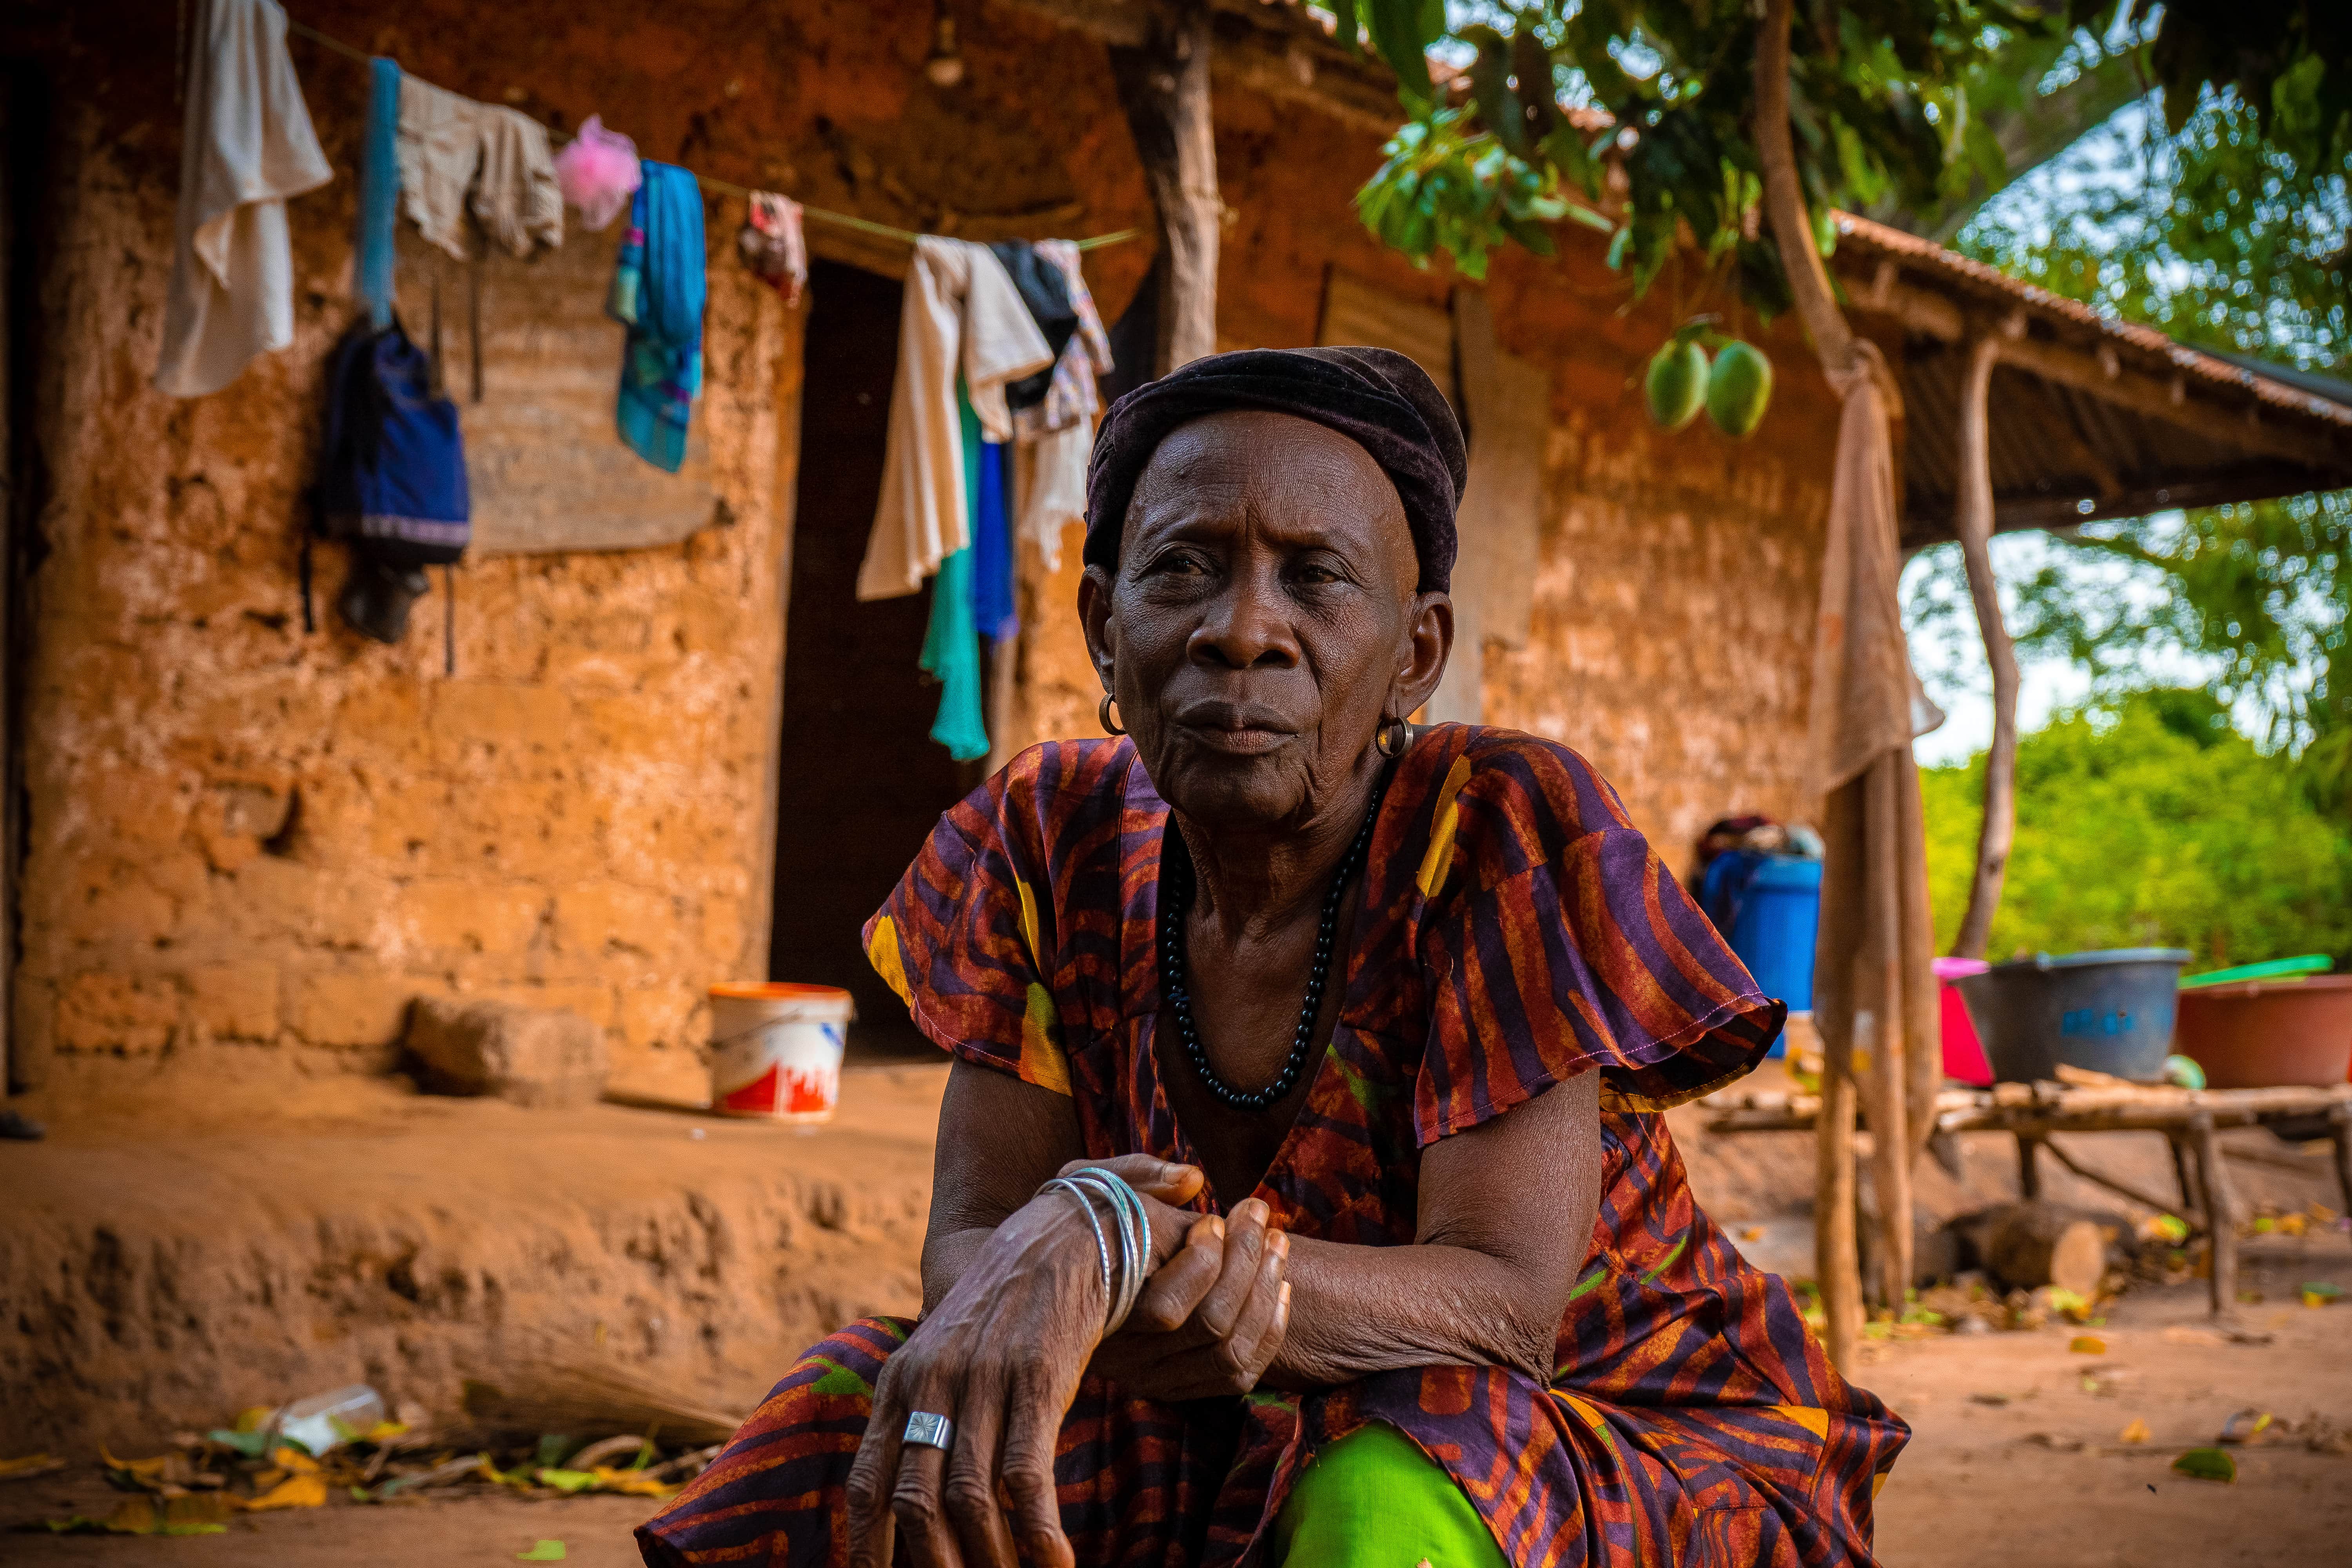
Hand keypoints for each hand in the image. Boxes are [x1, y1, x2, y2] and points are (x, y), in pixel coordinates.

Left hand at [846, 1156, 1203, 1567]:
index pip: (868, 1483)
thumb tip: (910, 1499)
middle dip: (935, 1566)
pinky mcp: (1037, 1377)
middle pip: (915, 1504)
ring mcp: (983, 1379)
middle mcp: (932, 1380)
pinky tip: (1055, 1563)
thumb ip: (922, 1416)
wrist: (1062, 1234)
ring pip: (968, 1498)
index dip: (867, 1548)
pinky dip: (1037, 1534)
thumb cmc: (1004, 1308)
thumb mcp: (944, 1356)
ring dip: (989, 1559)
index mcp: (901, 1380)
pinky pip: (1027, 1477)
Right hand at [1089, 1196, 1290, 1401]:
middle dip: (1247, 1262)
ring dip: (1265, 1292)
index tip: (1214, 1217)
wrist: (1050, 1280)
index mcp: (1099, 1313)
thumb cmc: (1075, 1222)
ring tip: (1276, 1242)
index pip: (1168, 1309)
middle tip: (1258, 1214)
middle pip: (1209, 1324)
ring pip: (1230, 1351)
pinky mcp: (1177, 1387)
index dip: (1206, 1258)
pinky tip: (1282, 1288)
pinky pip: (1238, 1375)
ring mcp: (1152, 1377)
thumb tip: (1194, 1179)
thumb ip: (1138, 1176)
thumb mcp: (1092, 1188)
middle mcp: (1125, 1357)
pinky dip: (1269, 1332)